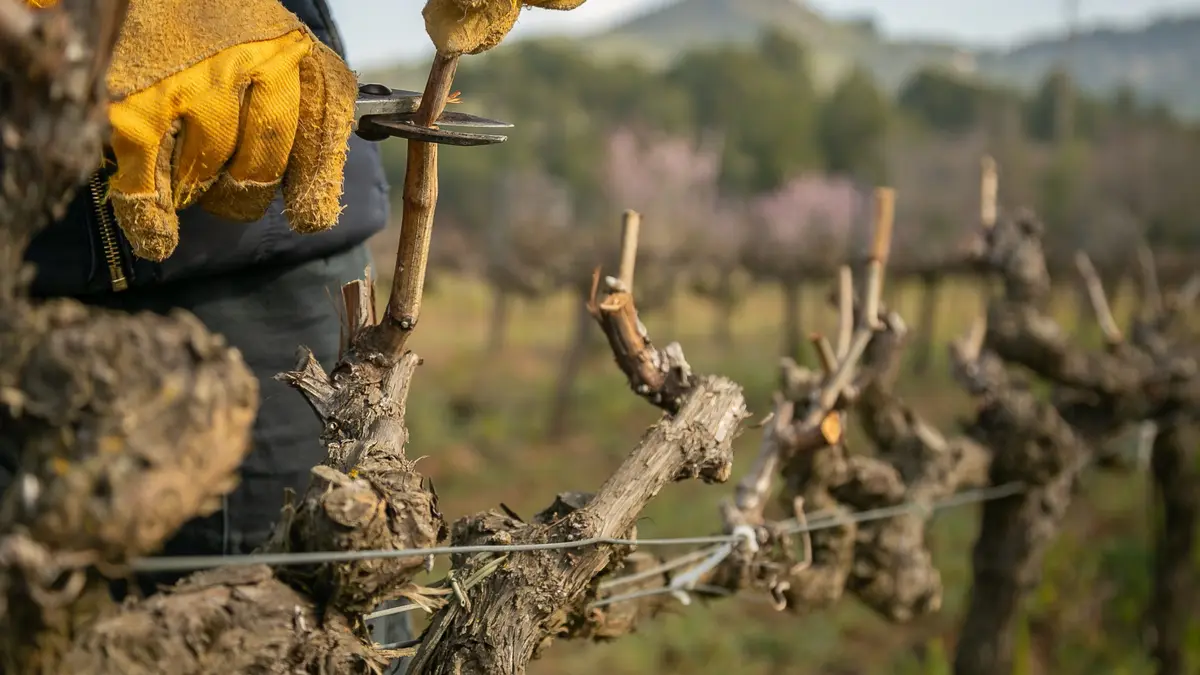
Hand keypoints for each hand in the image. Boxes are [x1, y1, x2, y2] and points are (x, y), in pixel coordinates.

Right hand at [27, 0, 357, 261]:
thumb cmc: (197, 11)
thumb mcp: (258, 31)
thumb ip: (290, 88)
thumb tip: (309, 178)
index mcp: (290, 48)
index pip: (324, 126)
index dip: (318, 180)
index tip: (309, 218)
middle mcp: (252, 67)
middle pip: (264, 162)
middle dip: (248, 192)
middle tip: (233, 199)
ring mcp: (193, 90)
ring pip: (209, 174)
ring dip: (199, 192)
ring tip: (187, 185)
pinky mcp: (135, 110)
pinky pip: (149, 183)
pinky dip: (150, 215)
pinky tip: (155, 236)